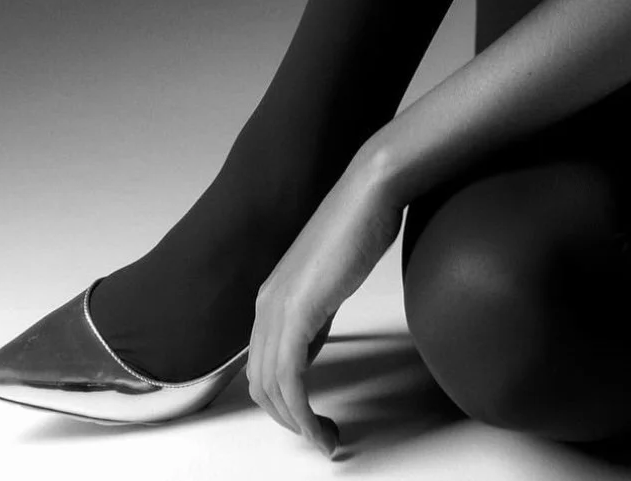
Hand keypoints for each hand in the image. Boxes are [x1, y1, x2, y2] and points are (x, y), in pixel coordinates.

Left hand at [247, 153, 402, 455]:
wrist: (369, 192)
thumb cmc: (359, 224)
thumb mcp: (330, 281)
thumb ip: (316, 312)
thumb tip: (314, 342)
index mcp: (271, 296)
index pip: (263, 365)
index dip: (283, 399)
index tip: (310, 417)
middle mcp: (266, 304)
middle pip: (261, 383)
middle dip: (287, 417)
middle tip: (318, 435)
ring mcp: (278, 307)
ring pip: (272, 387)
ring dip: (297, 422)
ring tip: (324, 438)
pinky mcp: (298, 311)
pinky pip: (290, 379)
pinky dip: (303, 412)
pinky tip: (322, 426)